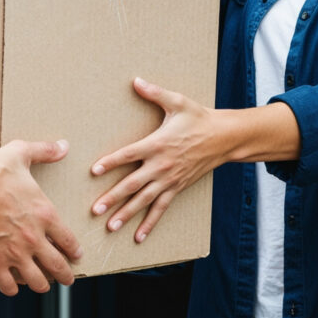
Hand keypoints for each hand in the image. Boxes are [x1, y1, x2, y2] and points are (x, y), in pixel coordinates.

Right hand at [0, 139, 82, 295]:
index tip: (77, 255)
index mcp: (44, 214)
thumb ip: (44, 151)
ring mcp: (15, 254)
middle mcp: (34, 238)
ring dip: (42, 285)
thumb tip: (63, 146)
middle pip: (57, 266)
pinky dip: (12, 287)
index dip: (75, 250)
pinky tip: (12, 284)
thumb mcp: (19, 154)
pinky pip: (8, 285)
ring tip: (43, 285)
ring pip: (37, 281)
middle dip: (65, 275)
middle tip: (68, 279)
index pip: (68, 240)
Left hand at [90, 78, 219, 242]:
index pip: (129, 155)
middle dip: (113, 197)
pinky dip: (150, 223)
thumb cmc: (198, 117)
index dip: (111, 162)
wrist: (223, 137)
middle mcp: (161, 165)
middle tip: (95, 209)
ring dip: (127, 214)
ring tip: (110, 226)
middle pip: (133, 184)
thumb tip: (135, 80)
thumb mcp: (177, 102)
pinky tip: (138, 236)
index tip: (94, 171)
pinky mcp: (177, 188)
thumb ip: (154, 93)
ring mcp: (169, 180)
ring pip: (144, 201)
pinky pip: (161, 209)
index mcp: (157, 143)